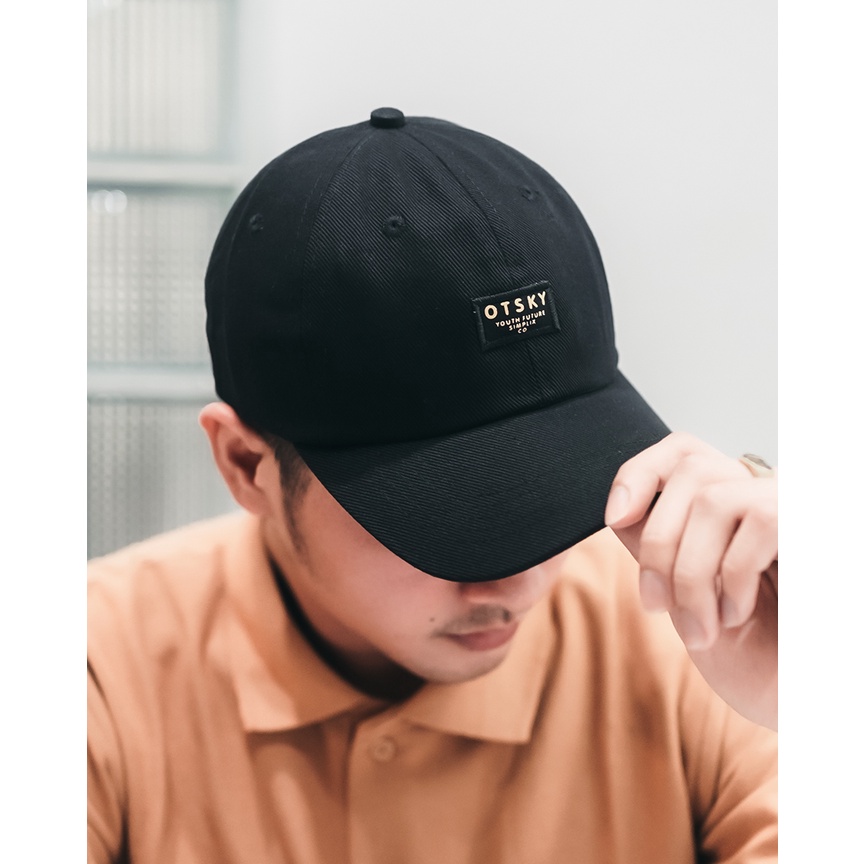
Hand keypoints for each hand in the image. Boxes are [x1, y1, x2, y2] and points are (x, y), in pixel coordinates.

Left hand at [604, 432, 777, 729]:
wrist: (796, 700)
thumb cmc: (756, 657)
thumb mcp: (688, 597)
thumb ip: (663, 548)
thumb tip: (622, 508)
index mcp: (734, 505)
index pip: (685, 450)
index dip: (640, 471)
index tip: (614, 518)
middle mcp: (768, 495)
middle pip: (690, 471)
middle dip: (658, 543)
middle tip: (656, 605)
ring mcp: (795, 508)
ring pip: (714, 499)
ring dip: (690, 571)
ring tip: (701, 626)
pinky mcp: (815, 528)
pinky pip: (760, 522)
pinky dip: (732, 575)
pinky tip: (736, 612)